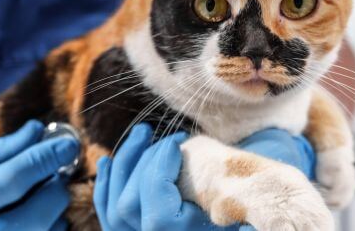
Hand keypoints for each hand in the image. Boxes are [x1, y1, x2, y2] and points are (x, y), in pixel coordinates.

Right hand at [0, 120, 77, 230]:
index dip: (45, 157)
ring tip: (35, 190)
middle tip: (52, 166)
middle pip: (38, 214)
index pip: (12, 180)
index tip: (68, 142)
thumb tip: (38, 132)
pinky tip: (29, 213)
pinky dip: (44, 228)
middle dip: (54, 184)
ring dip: (51, 209)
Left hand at [94, 125, 315, 230]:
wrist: (239, 229)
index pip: (156, 212)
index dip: (159, 173)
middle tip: (161, 135)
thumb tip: (247, 220)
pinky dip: (106, 185)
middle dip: (142, 163)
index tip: (176, 142)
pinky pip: (108, 212)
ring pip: (114, 206)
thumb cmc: (248, 224)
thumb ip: (241, 216)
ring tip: (142, 134)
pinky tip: (109, 161)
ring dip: (125, 164)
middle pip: (128, 205)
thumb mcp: (248, 221)